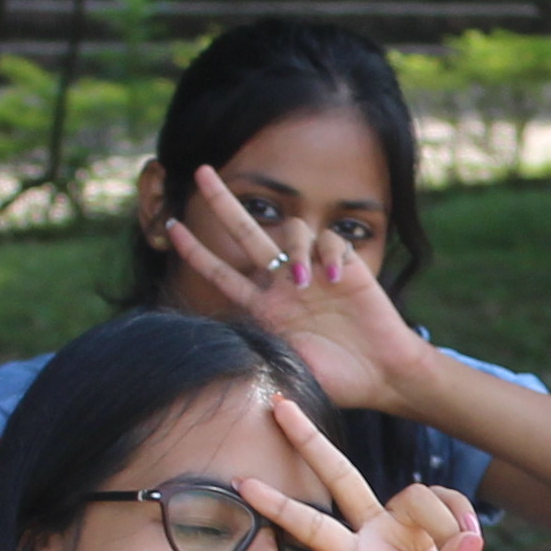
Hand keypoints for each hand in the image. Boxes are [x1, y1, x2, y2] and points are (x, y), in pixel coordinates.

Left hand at [162, 167, 416, 410]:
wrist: (379, 373)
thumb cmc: (335, 379)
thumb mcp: (287, 368)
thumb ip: (257, 354)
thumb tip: (221, 351)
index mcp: (264, 307)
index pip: (221, 274)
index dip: (196, 252)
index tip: (171, 228)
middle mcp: (284, 283)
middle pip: (247, 232)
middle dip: (223, 202)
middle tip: (203, 172)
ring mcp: (314, 271)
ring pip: (291, 230)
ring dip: (294, 251)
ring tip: (305, 283)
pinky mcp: (345, 265)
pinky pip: (329, 239)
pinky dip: (326, 252)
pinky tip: (334, 277)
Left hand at [237, 393, 483, 550]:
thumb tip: (470, 541)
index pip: (314, 529)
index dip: (281, 506)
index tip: (243, 485)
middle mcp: (370, 535)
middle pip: (340, 476)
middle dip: (309, 440)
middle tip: (277, 403)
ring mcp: (395, 527)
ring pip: (417, 492)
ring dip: (446, 515)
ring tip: (464, 548)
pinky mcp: (422, 526)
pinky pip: (446, 501)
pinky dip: (461, 515)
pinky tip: (469, 542)